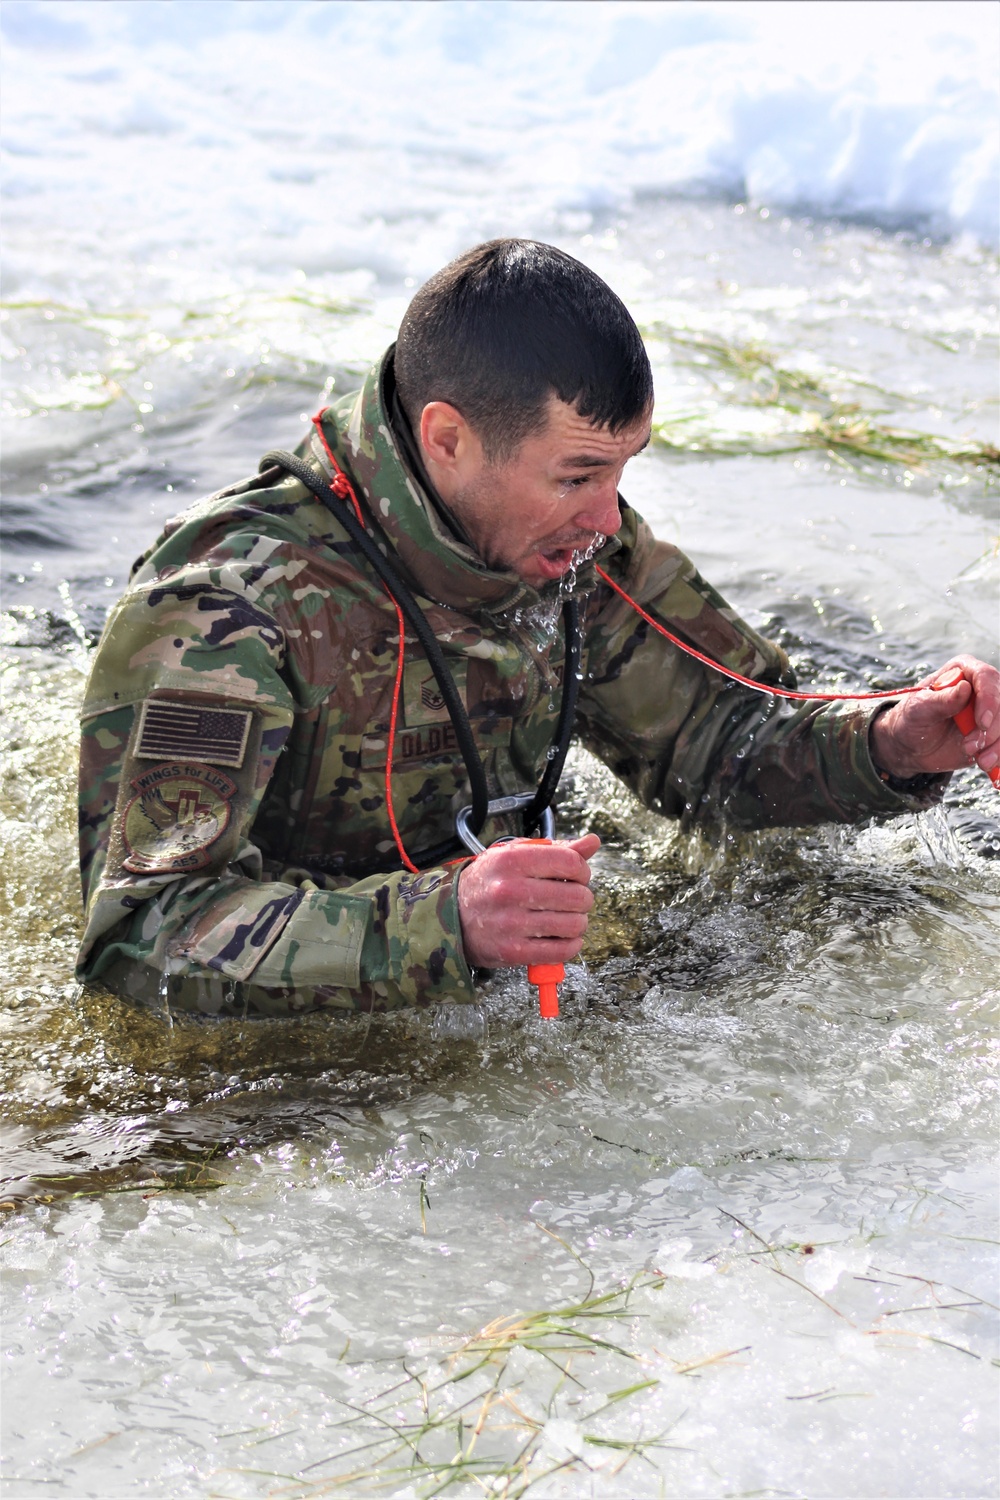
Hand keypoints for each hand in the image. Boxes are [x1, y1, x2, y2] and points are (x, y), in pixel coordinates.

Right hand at [457, 834, 599, 968]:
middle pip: (577, 895)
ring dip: (578, 923)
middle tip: (572, 899)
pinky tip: (563, 938)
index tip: (577, 876)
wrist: (450, 916)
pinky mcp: (513, 951)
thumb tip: (592, 842)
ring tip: (567, 919)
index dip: (582, 870)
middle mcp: (511, 890)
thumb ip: (555, 849)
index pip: (571, 862)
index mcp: (512, 861)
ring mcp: (512, 923)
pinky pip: (561, 951)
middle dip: (583, 898)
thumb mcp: (514, 856)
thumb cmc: (488, 883)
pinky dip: (570, 945)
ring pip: (574, 924)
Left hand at [870, 655, 999, 778]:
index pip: (986, 677)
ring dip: (998, 745)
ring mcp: (990, 710)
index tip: (982, 722)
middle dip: (992, 728)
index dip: (989, 699)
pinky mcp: (993, 732)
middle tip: (970, 747)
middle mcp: (981, 687)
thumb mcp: (918, 710)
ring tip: (980, 760)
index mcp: (962, 671)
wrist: (911, 746)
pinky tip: (989, 765)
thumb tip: (964, 688)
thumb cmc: (911, 720)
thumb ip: (941, 700)